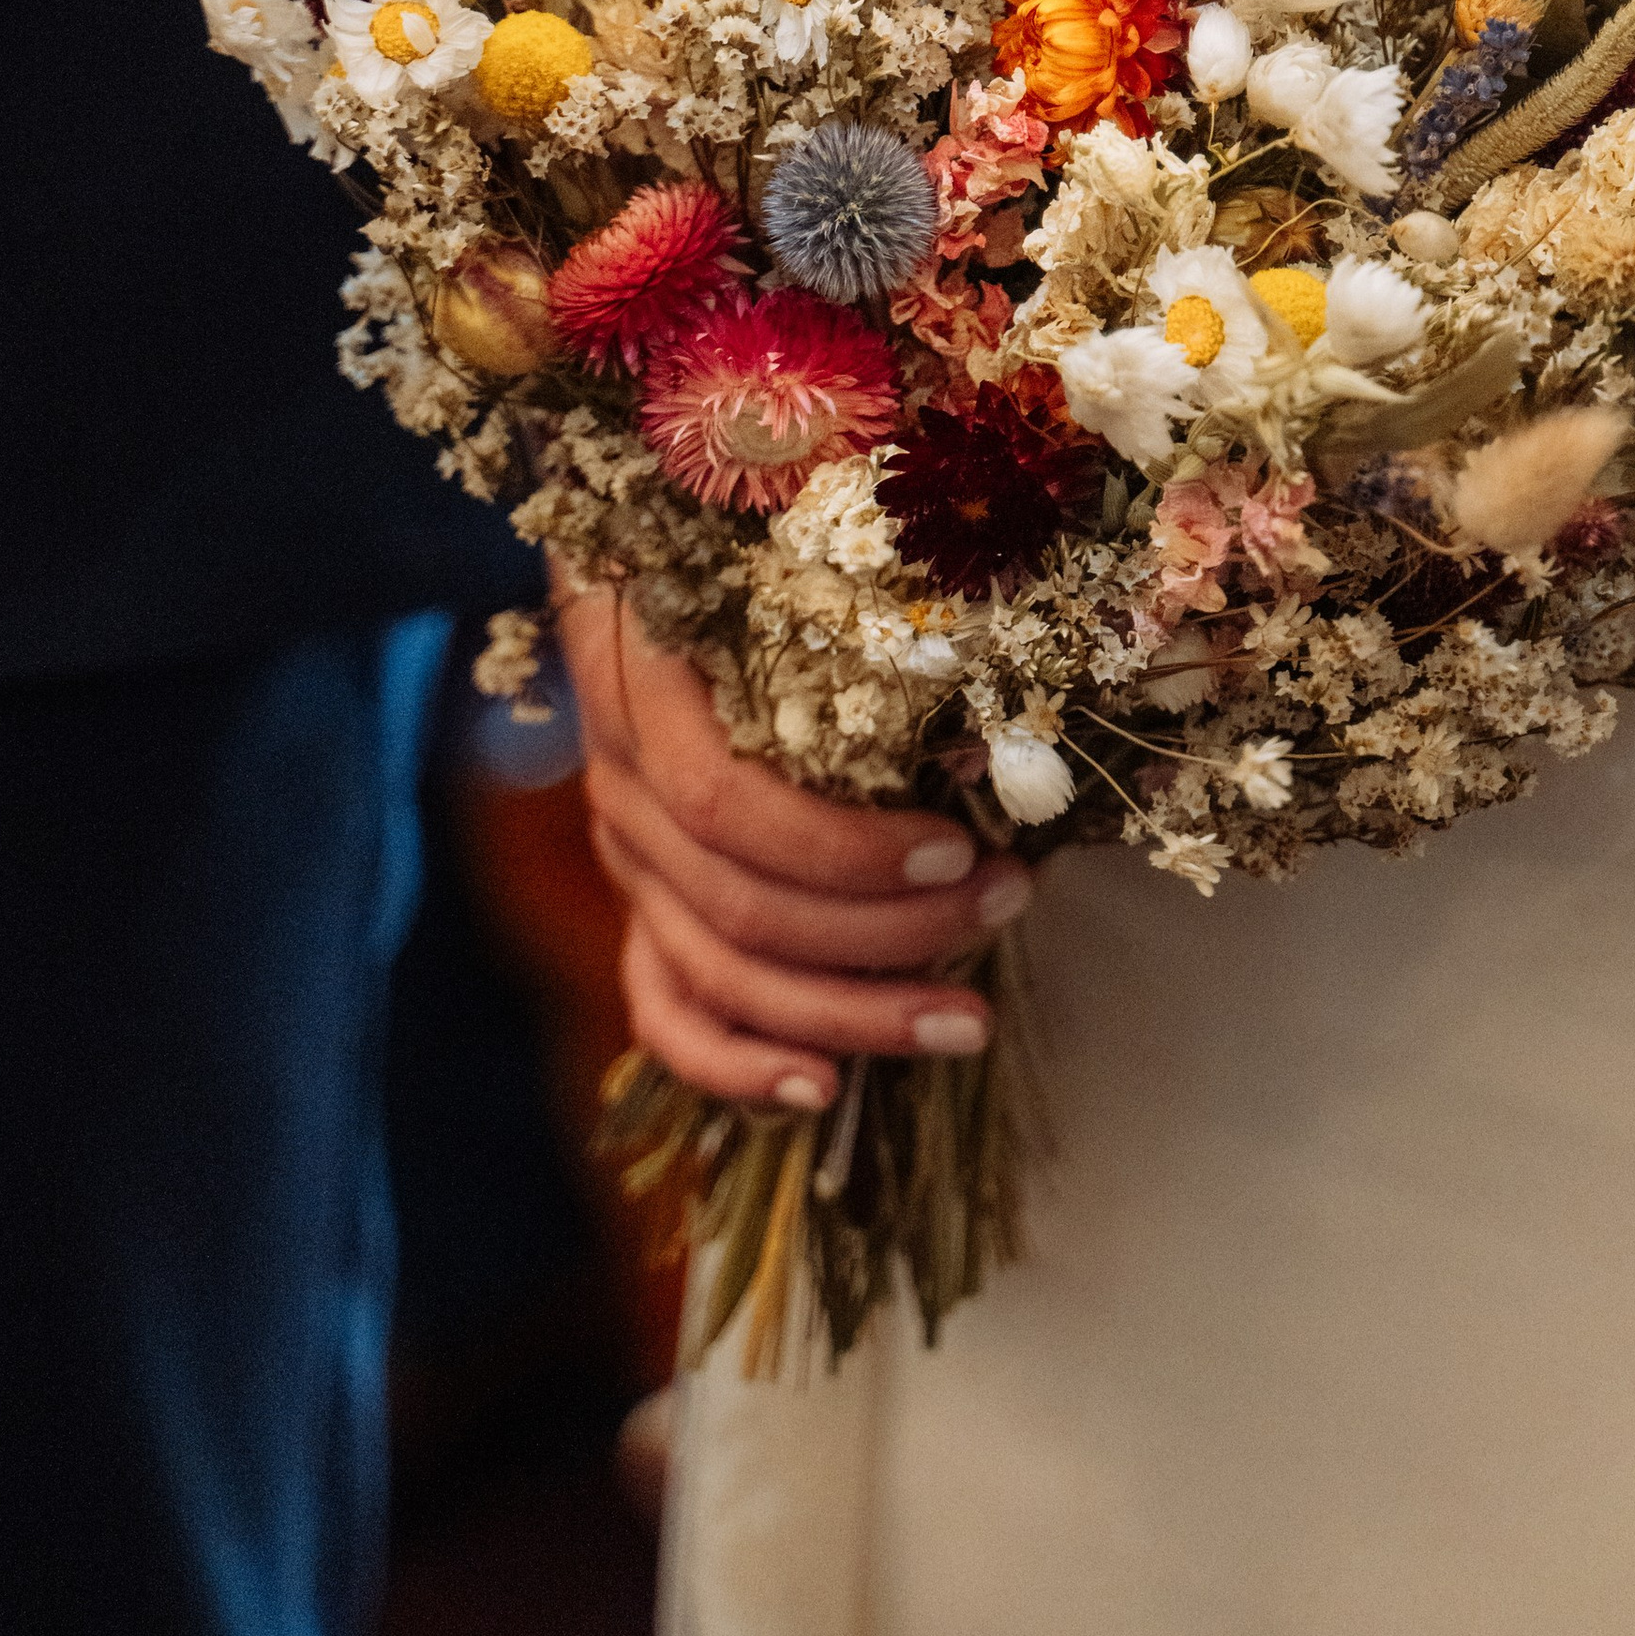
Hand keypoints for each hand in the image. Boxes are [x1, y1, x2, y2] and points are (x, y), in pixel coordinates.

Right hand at [557, 578, 1032, 1112]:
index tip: (964, 843)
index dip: (845, 849)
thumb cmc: (735, 546)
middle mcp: (624, 789)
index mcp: (646, 694)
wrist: (636, 548)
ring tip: (967, 1022)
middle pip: (740, 908)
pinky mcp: (642, 904)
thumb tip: (997, 731)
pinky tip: (823, 1089)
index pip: (728, 808)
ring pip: (720, 975)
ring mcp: (629, 858)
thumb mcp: (785, 562)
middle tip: (1009, 907)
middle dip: (889, 934)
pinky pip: (669, 1010)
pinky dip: (740, 1065)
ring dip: (851, 1013)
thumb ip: (870, 629)